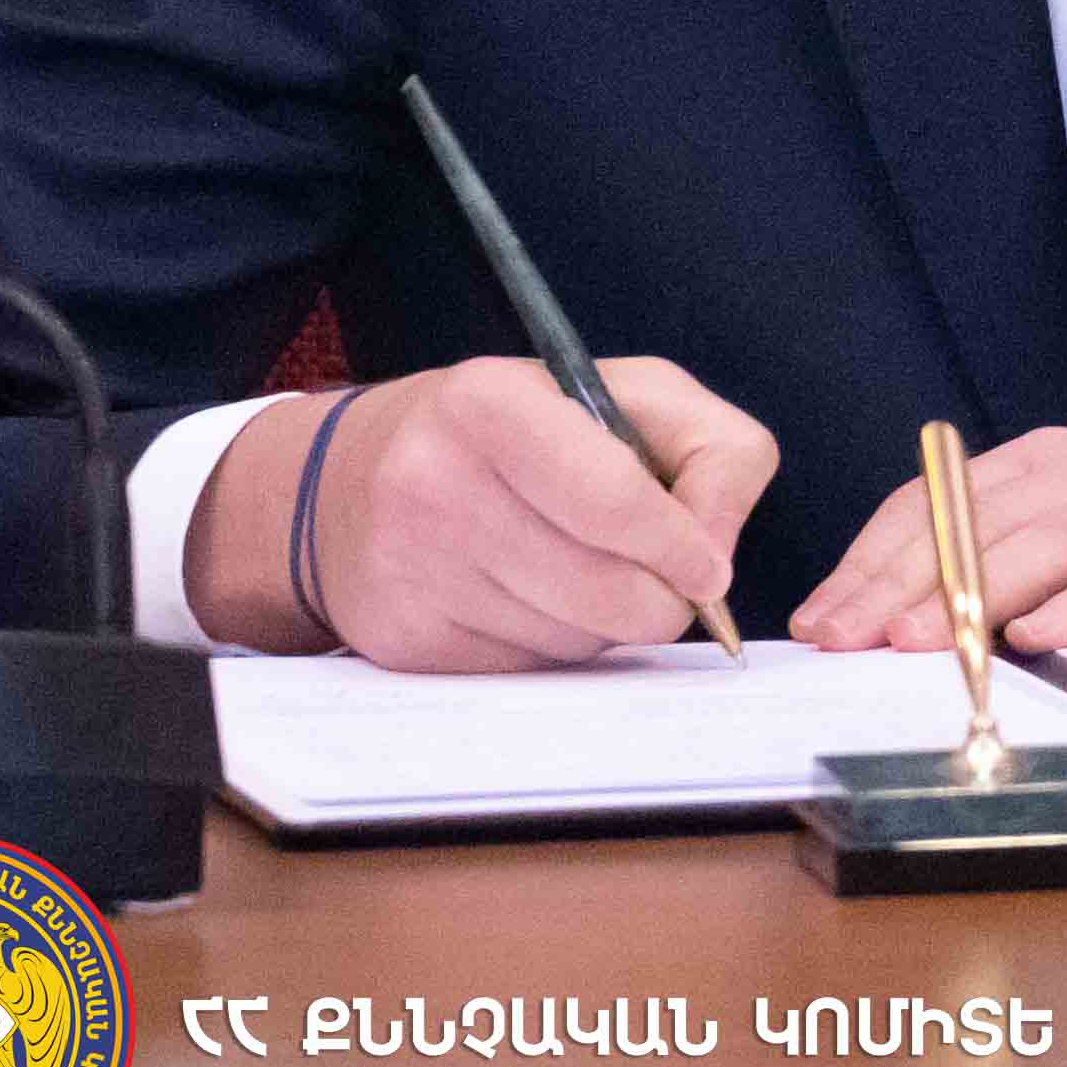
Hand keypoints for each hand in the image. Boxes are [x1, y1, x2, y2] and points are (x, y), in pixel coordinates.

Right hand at [194, 356, 772, 668]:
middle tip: (667, 586)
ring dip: (604, 623)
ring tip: (583, 571)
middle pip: (602, 591)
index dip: (679, 548)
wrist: (350, 480)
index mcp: (489, 404)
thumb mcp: (630, 396)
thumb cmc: (524, 430)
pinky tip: (529, 598)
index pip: (612, 501)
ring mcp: (408, 567)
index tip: (711, 571)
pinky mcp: (399, 639)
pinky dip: (551, 646)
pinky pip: (523, 670)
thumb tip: (716, 558)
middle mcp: (431, 482)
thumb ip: (716, 455)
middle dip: (660, 602)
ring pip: (569, 642)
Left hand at [785, 430, 1066, 653]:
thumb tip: (896, 612)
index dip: (873, 556)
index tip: (820, 615)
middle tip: (841, 637)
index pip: (943, 498)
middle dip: (899, 582)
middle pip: (982, 520)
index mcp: (1065, 459)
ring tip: (914, 643)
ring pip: (1051, 545)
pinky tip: (1038, 638)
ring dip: (973, 594)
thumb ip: (1018, 547)